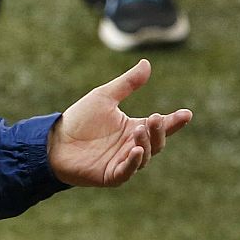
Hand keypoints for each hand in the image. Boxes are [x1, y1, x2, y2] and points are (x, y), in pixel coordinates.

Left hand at [46, 59, 192, 187]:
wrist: (53, 140)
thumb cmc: (79, 120)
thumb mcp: (104, 97)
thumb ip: (127, 84)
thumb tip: (147, 63)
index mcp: (133, 128)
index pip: (160, 126)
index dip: (174, 121)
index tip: (186, 114)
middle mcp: (131, 146)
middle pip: (156, 142)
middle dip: (158, 131)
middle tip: (153, 119)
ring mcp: (122, 162)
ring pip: (144, 157)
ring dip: (145, 144)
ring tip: (139, 130)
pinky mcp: (110, 175)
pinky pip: (126, 172)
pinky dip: (133, 162)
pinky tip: (136, 151)